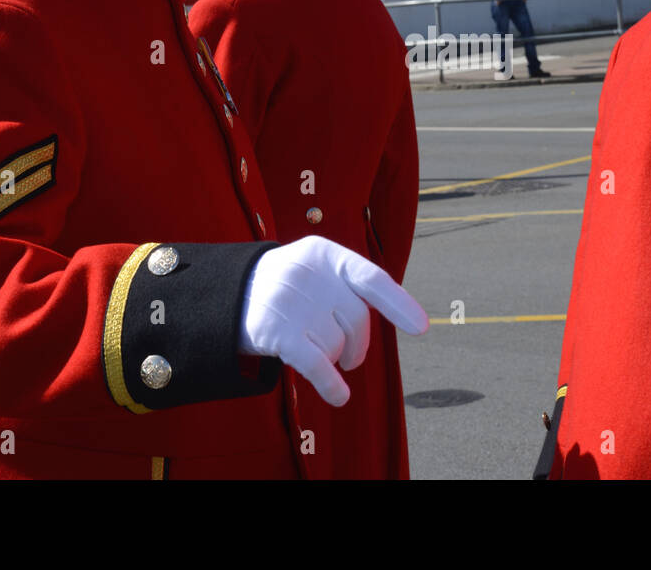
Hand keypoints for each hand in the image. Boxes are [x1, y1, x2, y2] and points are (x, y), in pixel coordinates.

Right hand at [239, 236, 428, 405]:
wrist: (230, 292)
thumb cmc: (291, 284)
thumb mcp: (318, 267)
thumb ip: (351, 283)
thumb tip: (401, 313)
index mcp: (326, 254)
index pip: (372, 279)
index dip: (399, 304)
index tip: (420, 327)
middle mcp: (310, 274)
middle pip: (357, 319)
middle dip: (359, 343)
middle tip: (351, 357)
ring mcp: (291, 303)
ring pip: (336, 344)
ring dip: (332, 355)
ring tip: (314, 346)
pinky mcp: (276, 333)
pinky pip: (316, 365)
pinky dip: (331, 384)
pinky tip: (340, 396)